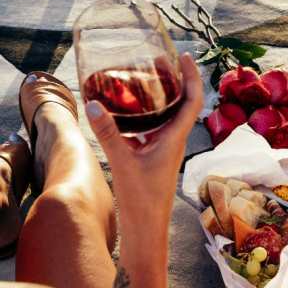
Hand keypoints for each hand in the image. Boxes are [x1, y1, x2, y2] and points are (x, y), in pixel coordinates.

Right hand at [85, 53, 203, 226]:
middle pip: (182, 103)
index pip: (193, 101)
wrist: (146, 230)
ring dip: (162, 96)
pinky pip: (153, 128)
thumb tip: (94, 104)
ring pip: (168, 116)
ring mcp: (164, 150)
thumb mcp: (122, 163)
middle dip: (174, 80)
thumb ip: (109, 134)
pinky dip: (146, 115)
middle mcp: (174, 142)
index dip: (192, 76)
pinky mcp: (153, 158)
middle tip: (159, 60)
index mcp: (175, 139)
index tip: (184, 56)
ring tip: (145, 78)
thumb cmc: (143, 202)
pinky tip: (128, 112)